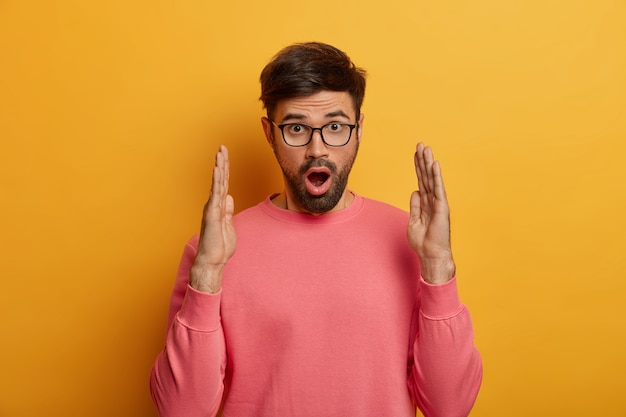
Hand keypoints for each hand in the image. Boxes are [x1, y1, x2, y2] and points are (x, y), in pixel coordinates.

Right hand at [190, 145, 236, 292]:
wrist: (213, 261)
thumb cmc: (220, 246)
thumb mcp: (228, 224)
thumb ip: (228, 210)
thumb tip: (229, 197)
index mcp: (219, 206)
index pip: (223, 184)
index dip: (225, 170)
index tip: (225, 156)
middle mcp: (214, 204)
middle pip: (220, 179)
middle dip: (222, 162)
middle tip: (222, 147)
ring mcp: (212, 208)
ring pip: (217, 183)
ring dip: (219, 167)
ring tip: (220, 152)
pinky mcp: (212, 213)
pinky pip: (215, 194)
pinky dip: (216, 180)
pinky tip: (217, 169)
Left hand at [407, 143, 454, 284]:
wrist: (431, 255)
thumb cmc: (423, 242)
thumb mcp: (413, 221)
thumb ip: (415, 206)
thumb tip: (415, 191)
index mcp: (425, 203)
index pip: (421, 180)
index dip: (418, 167)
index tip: (416, 153)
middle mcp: (432, 200)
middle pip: (426, 176)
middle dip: (423, 160)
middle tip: (420, 144)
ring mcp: (438, 203)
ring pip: (432, 179)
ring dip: (429, 163)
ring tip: (426, 148)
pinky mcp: (442, 207)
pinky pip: (438, 188)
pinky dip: (436, 176)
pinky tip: (435, 164)